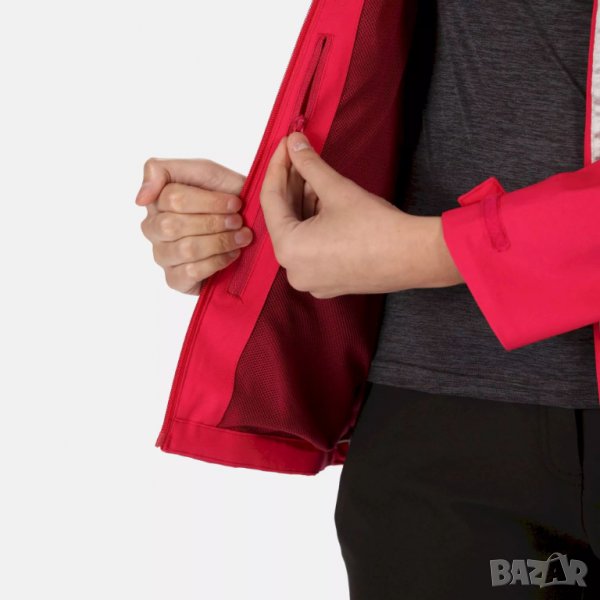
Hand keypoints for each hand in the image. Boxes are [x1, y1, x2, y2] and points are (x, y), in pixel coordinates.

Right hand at [136, 158, 252, 294]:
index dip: (209, 201)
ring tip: (240, 237)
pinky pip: (190, 273)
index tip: (235, 203)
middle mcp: (154, 229)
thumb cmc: (224, 196)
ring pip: (184, 249)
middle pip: (173, 226)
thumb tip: (139, 199)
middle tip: (237, 221)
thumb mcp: (202, 171)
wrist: (252, 223)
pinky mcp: (175, 280)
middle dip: (213, 222)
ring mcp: (162, 256)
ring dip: (220, 242)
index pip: (172, 199)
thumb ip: (162, 170)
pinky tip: (232, 254)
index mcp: (156, 201)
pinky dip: (217, 262)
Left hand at [259, 132, 463, 297]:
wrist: (414, 257)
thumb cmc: (377, 229)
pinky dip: (314, 224)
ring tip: (315, 174)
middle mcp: (293, 270)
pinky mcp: (327, 281)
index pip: (270, 200)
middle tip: (298, 155)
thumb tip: (294, 144)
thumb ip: (309, 164)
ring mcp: (311, 279)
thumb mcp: (336, 189)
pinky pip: (311, 248)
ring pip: (298, 233)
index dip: (278, 166)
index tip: (285, 144)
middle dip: (292, 184)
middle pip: (283, 218)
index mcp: (289, 249)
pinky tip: (324, 199)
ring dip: (303, 203)